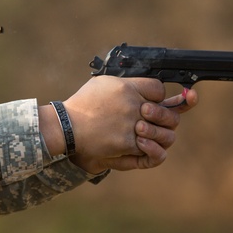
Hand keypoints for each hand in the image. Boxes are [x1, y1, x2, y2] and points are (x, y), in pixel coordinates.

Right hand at [40, 76, 197, 173]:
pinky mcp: (127, 143)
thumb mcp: (103, 83)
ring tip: (148, 134)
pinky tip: (140, 144)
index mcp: (127, 87)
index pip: (159, 88)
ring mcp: (131, 124)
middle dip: (165, 117)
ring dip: (160, 134)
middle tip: (155, 121)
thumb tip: (144, 88)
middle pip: (166, 112)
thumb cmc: (83, 104)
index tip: (152, 101)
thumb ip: (127, 84)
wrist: (66, 126)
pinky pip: (150, 148)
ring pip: (164, 132)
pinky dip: (149, 148)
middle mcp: (133, 104)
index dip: (158, 96)